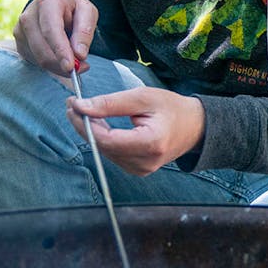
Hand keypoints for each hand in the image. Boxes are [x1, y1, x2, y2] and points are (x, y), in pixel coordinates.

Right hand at [15, 0, 97, 75]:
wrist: (53, 3)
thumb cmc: (72, 8)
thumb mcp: (87, 11)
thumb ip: (85, 32)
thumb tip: (79, 55)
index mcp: (46, 3)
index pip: (51, 31)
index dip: (60, 50)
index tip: (70, 67)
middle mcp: (28, 17)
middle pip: (43, 49)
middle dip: (62, 63)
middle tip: (83, 67)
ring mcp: (20, 31)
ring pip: (40, 59)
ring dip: (59, 66)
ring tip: (76, 61)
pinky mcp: (19, 44)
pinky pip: (36, 62)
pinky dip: (52, 66)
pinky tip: (61, 56)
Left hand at [66, 86, 206, 176]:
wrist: (194, 126)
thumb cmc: (172, 108)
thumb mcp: (143, 97)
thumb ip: (111, 103)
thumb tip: (81, 106)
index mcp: (150, 144)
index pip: (106, 139)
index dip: (85, 123)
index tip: (73, 104)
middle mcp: (144, 162)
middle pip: (102, 146)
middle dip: (84, 125)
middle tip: (73, 103)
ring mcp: (141, 169)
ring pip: (104, 151)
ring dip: (92, 131)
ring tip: (86, 110)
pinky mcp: (137, 170)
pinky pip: (112, 154)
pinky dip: (103, 138)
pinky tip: (100, 124)